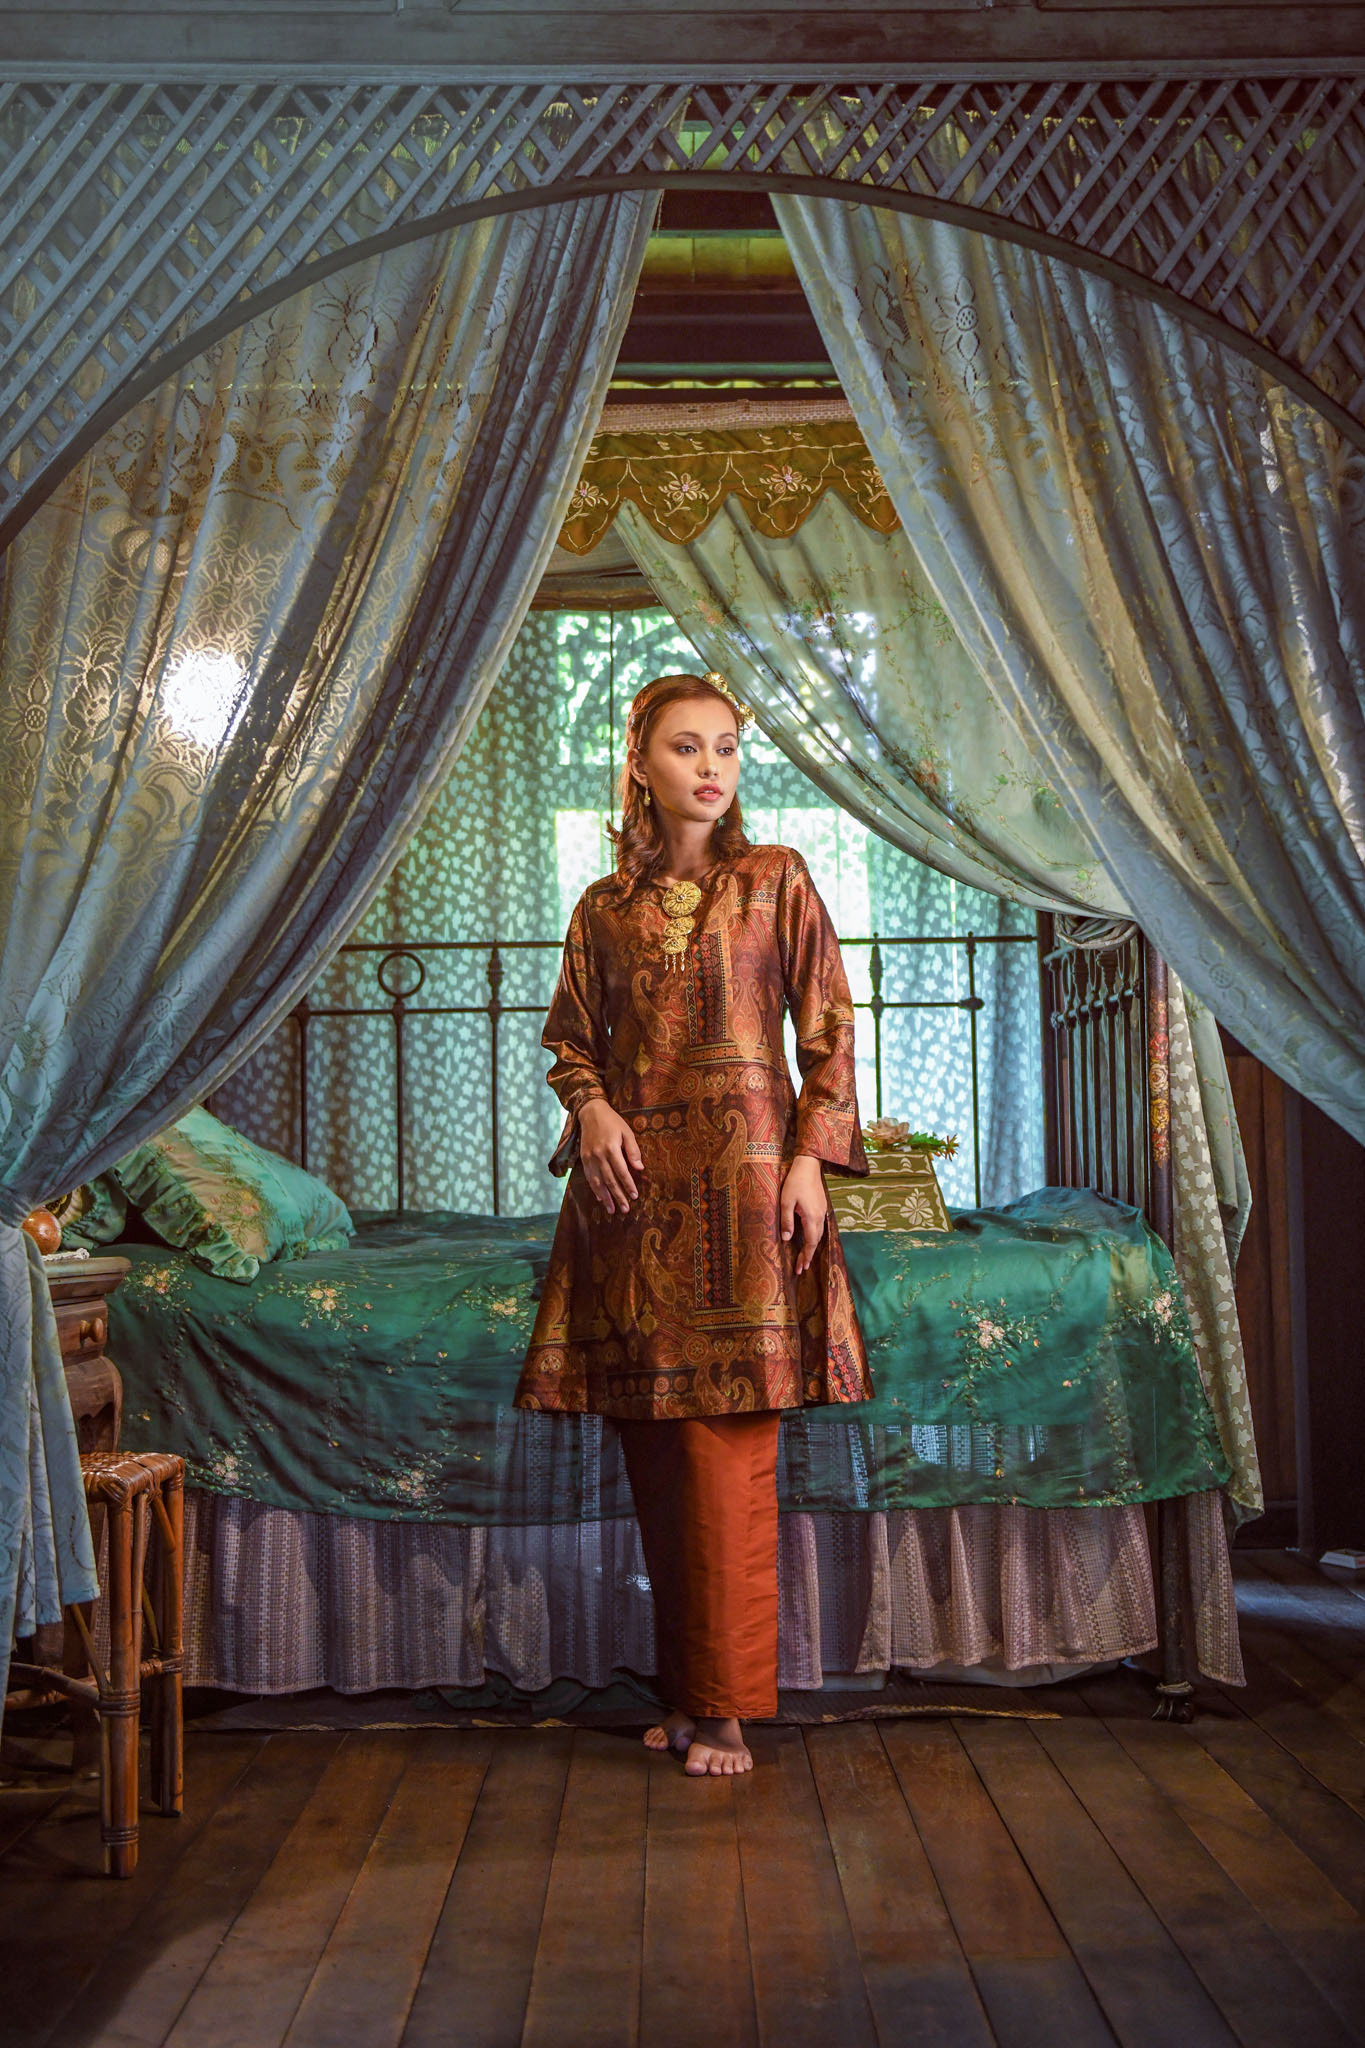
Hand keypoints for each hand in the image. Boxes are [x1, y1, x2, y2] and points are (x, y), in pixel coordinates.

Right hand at [577, 1099, 644, 1214]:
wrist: (590, 1113)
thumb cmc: (612, 1122)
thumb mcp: (627, 1132)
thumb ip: (633, 1150)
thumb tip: (640, 1168)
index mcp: (611, 1148)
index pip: (621, 1172)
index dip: (628, 1185)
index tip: (635, 1196)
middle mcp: (598, 1155)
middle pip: (609, 1180)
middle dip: (618, 1196)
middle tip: (625, 1209)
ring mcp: (589, 1158)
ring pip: (597, 1182)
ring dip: (605, 1198)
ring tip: (612, 1210)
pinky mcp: (583, 1159)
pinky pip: (589, 1178)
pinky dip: (595, 1189)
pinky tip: (600, 1198)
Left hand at [781, 1154, 827, 1273]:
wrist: (808, 1166)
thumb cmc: (795, 1182)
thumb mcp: (786, 1201)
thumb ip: (787, 1221)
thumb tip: (787, 1239)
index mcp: (812, 1217)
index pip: (810, 1242)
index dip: (805, 1256)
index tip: (800, 1268)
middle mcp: (820, 1216)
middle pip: (816, 1241)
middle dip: (808, 1255)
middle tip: (801, 1268)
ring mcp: (822, 1210)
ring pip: (819, 1234)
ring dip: (812, 1246)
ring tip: (805, 1257)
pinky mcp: (821, 1206)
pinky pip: (820, 1226)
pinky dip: (815, 1236)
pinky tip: (810, 1238)